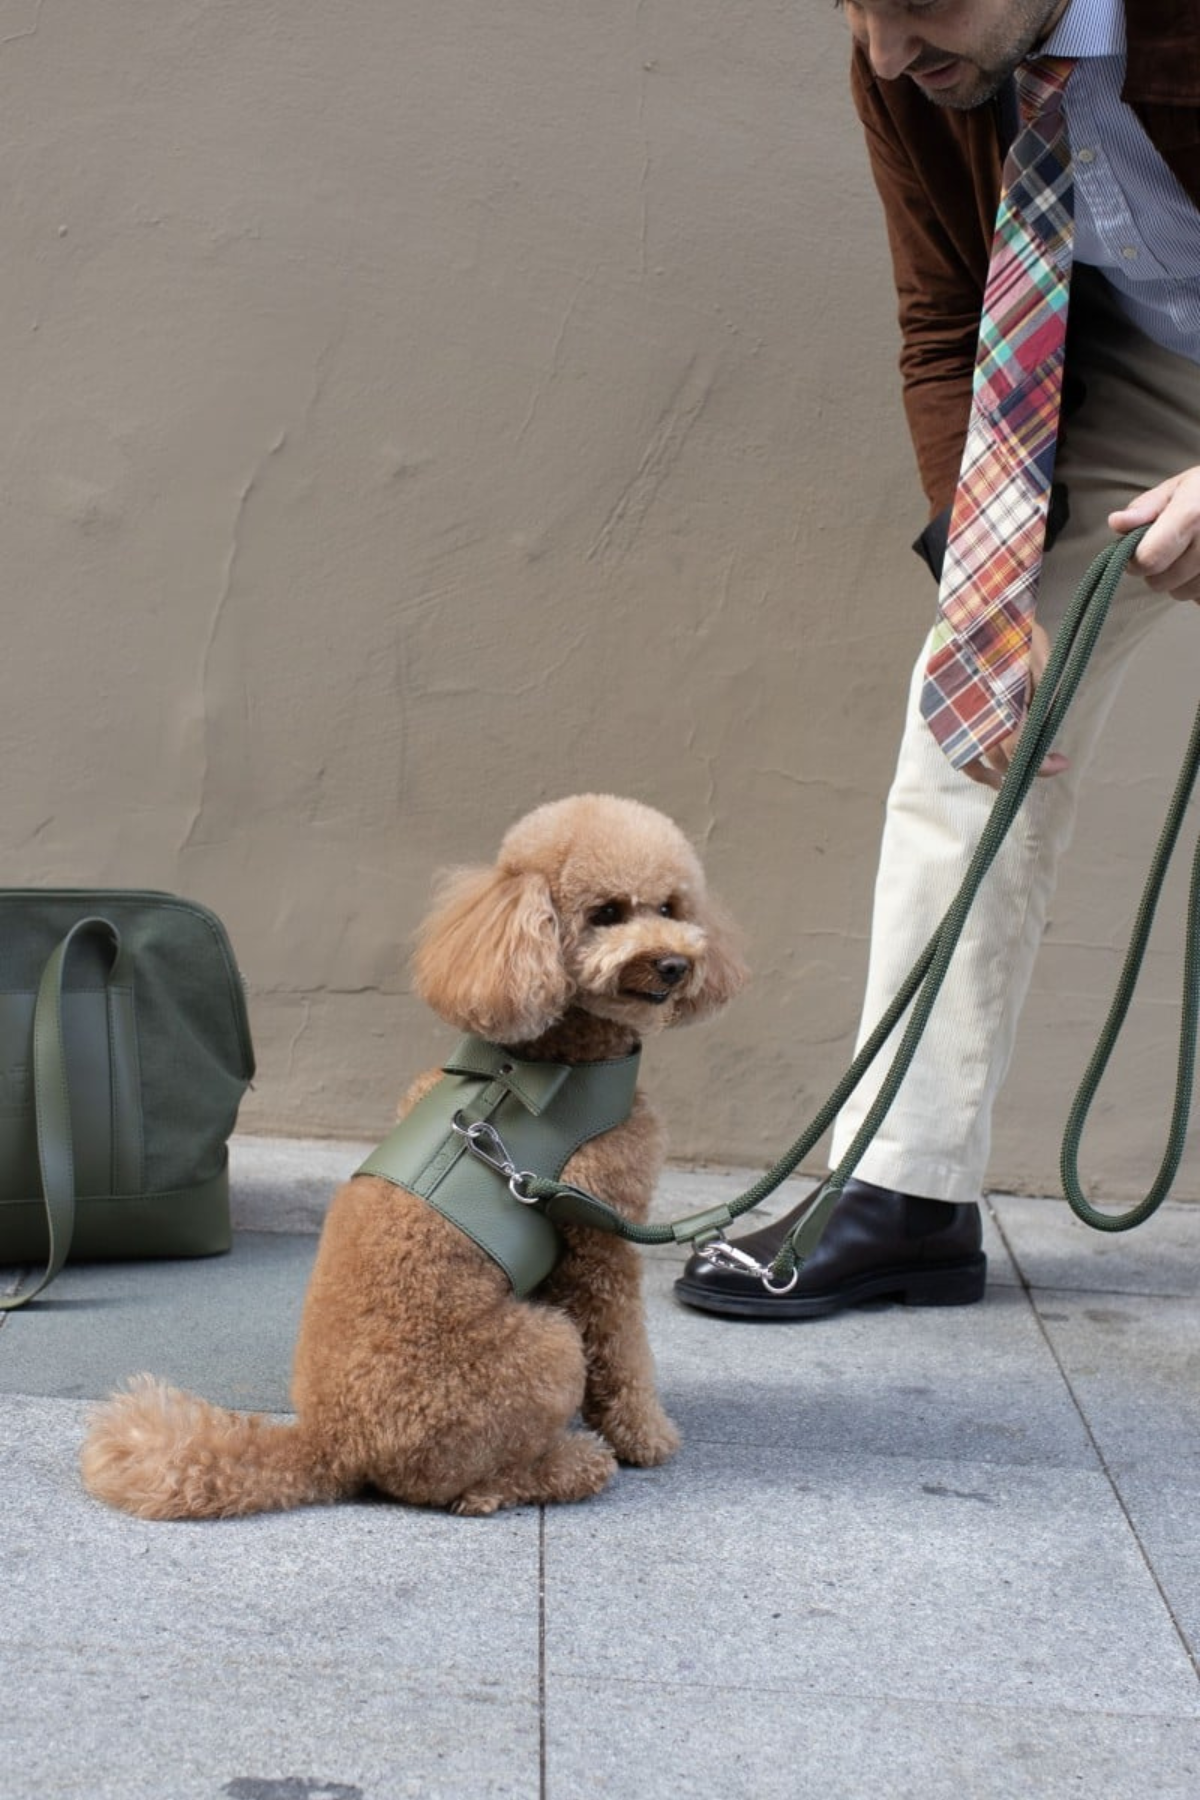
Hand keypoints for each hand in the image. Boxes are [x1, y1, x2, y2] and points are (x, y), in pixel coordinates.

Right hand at [958, 620, 1069, 789]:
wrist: (972, 606)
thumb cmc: (1011, 629)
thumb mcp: (1042, 658)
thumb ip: (1044, 695)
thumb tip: (1047, 728)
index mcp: (998, 699)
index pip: (1018, 750)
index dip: (1041, 765)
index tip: (1060, 763)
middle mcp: (971, 710)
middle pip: (998, 759)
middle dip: (1026, 768)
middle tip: (1050, 763)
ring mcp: (951, 711)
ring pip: (972, 761)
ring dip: (995, 775)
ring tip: (1013, 779)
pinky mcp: (938, 709)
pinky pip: (954, 747)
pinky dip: (972, 762)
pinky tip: (989, 767)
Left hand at [1109, 466, 1199, 600]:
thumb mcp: (1179, 487)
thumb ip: (1145, 508)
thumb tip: (1117, 523)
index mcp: (1191, 515)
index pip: (1148, 559)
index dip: (1135, 560)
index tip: (1137, 551)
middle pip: (1161, 582)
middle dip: (1157, 571)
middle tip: (1171, 549)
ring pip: (1183, 594)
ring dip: (1180, 581)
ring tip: (1193, 555)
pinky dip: (1199, 588)